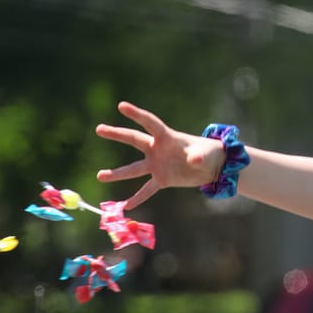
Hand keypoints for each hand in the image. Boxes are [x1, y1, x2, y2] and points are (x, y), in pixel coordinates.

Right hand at [95, 101, 223, 208]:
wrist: (213, 166)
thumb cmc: (210, 152)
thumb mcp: (206, 153)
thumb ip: (199, 156)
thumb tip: (194, 160)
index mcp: (168, 137)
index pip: (150, 122)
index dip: (136, 114)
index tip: (121, 106)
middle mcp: (158, 149)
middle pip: (134, 139)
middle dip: (117, 134)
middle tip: (99, 129)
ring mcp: (158, 165)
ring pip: (134, 169)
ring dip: (117, 173)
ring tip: (100, 176)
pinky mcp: (162, 179)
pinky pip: (147, 189)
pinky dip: (138, 198)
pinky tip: (126, 206)